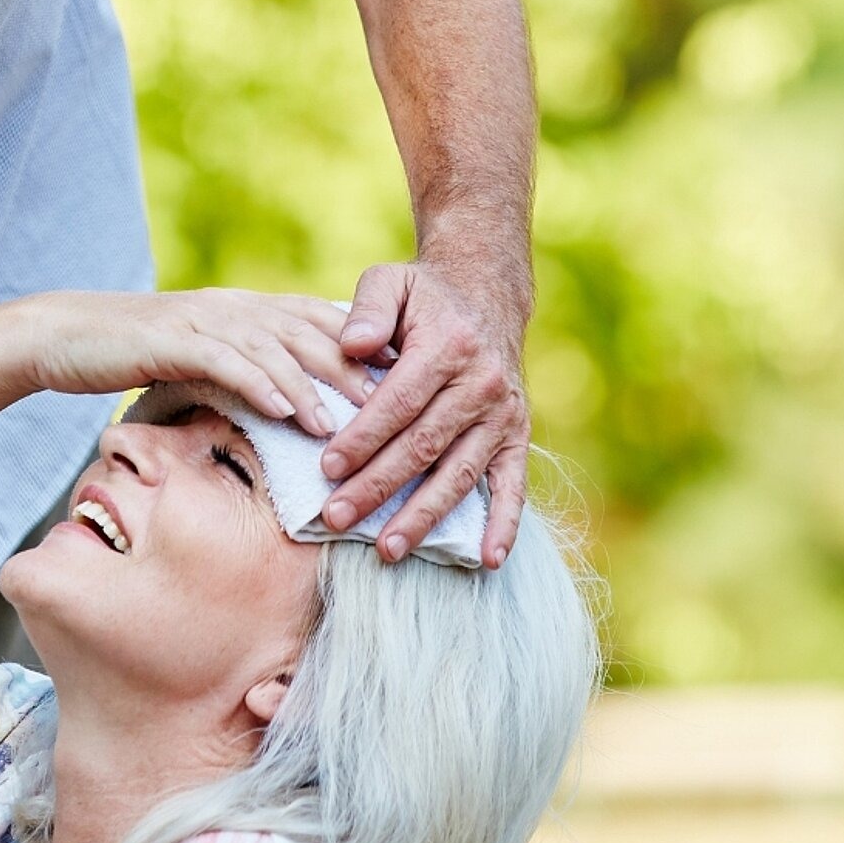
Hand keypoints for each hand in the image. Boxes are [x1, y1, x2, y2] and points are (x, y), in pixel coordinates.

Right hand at [21, 287, 378, 437]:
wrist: (60, 336)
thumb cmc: (127, 356)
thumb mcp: (193, 359)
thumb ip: (238, 370)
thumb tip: (282, 406)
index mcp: (242, 309)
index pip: (316, 322)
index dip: (362, 348)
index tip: (401, 381)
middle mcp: (231, 306)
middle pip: (308, 333)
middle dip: (353, 369)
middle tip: (393, 406)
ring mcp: (202, 319)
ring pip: (273, 349)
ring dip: (311, 386)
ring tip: (341, 424)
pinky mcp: (171, 339)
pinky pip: (224, 361)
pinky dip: (258, 384)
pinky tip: (282, 411)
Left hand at [322, 261, 530, 569]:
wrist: (486, 295)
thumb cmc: (424, 297)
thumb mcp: (391, 282)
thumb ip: (368, 308)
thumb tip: (351, 345)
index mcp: (448, 347)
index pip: (398, 403)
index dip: (362, 438)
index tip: (326, 468)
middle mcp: (482, 384)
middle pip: (422, 446)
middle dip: (377, 486)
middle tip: (336, 518)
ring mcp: (503, 414)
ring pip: (459, 473)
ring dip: (424, 515)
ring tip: (389, 549)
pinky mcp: (517, 435)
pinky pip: (514, 484)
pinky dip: (504, 524)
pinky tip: (487, 560)